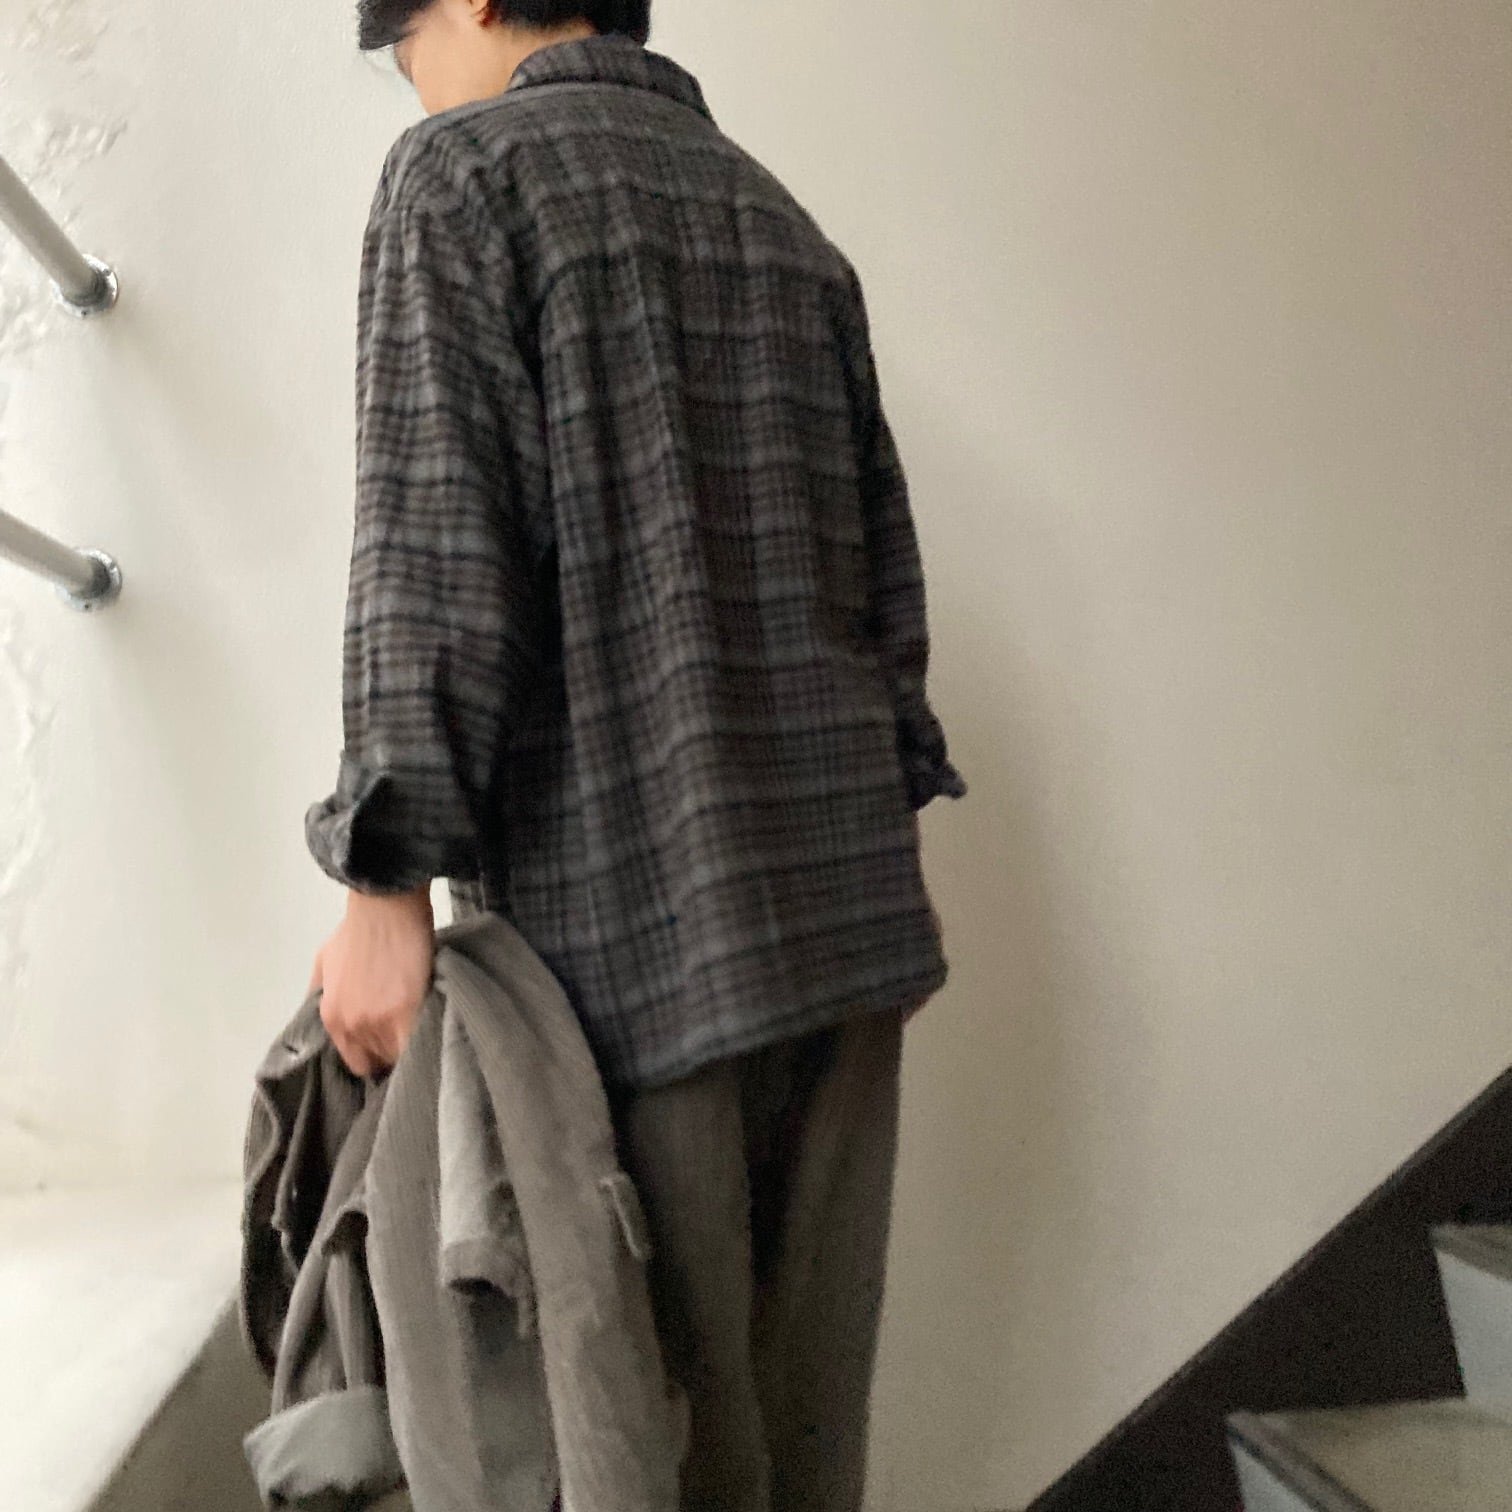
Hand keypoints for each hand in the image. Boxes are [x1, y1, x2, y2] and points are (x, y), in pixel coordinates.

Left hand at [310, 883, 435, 1076]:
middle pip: (378, 1062)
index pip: (356, 1061)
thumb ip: (321, 994)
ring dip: (411, 1048)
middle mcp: (350, 1027)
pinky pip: (416, 1047)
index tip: (389, 1044)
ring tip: (424, 1033)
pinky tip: (435, 1035)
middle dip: (392, 1053)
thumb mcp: (324, 961)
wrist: (384, 904)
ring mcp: (377, 1023)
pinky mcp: (405, 1014)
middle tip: (408, 1037)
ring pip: (399, 1057)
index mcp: (331, 1018)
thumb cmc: (359, 927)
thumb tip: (325, 1017)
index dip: (375, 1054)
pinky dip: (424, 1043)